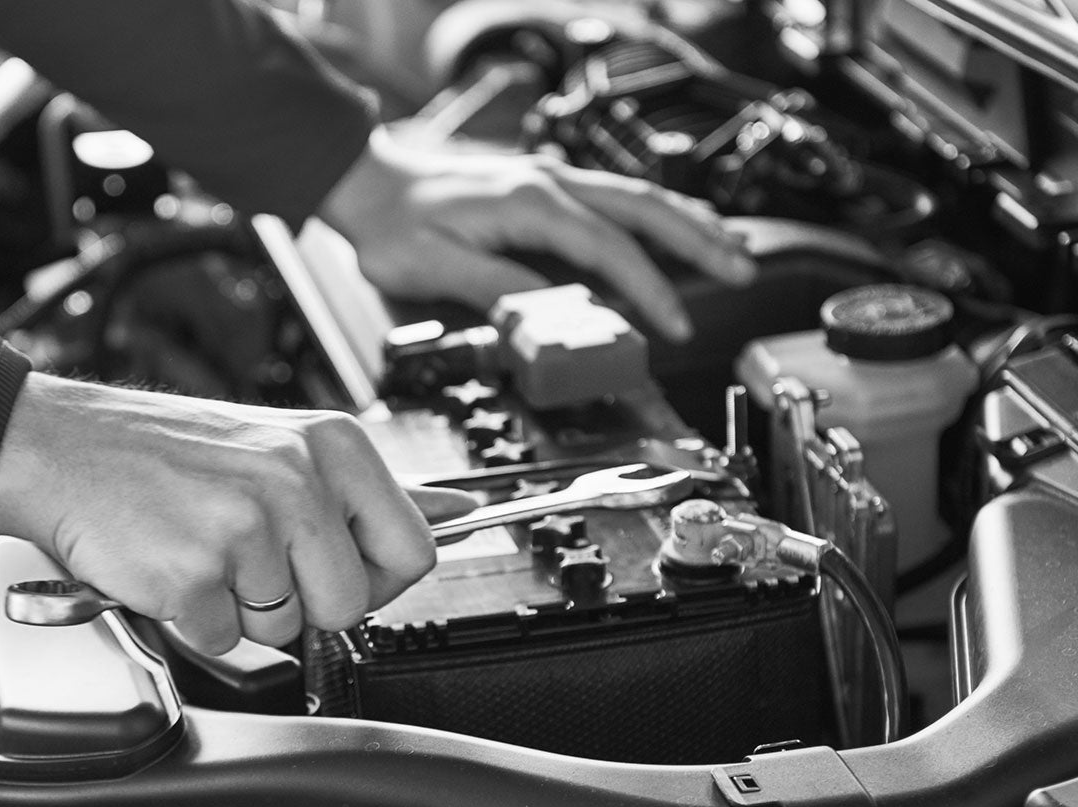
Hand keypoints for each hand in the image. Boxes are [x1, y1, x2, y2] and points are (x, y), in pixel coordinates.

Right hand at [0, 374, 474, 653]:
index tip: (330, 568)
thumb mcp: (280, 443)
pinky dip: (191, 618)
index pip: (413, 550)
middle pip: (351, 604)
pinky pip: (221, 639)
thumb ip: (366, 488)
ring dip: (240, 607)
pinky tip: (169, 563)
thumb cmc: (166, 451)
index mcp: (332, 446)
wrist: (62, 447)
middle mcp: (298, 479)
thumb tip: (456, 509)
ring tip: (201, 549)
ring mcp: (247, 527)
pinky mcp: (196, 573)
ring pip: (284, 626)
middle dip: (302, 602)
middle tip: (249, 559)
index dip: (373, 579)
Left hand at [318, 126, 756, 341]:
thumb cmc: (393, 226)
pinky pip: (616, 195)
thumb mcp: (435, 268)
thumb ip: (496, 291)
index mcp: (529, 205)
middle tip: (741, 270)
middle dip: (699, 241)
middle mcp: (548, 184)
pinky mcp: (544, 186)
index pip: (609, 251)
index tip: (672, 325)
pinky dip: (656, 212)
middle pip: (644, 209)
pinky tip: (675, 226)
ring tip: (730, 249)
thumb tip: (548, 318)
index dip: (648, 291)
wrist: (367, 183)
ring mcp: (550, 179)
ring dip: (687, 222)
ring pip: (637, 195)